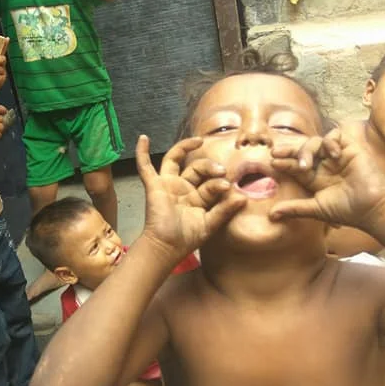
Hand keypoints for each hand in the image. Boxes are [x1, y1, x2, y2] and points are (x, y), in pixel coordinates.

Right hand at [136, 135, 245, 259]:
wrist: (167, 247)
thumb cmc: (187, 239)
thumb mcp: (210, 224)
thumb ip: (225, 210)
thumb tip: (243, 198)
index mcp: (198, 196)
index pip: (211, 182)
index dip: (220, 183)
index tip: (229, 187)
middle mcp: (183, 187)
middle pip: (197, 167)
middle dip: (210, 166)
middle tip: (221, 171)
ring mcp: (168, 185)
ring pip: (176, 159)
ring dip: (185, 147)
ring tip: (198, 141)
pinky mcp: (154, 186)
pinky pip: (145, 167)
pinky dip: (142, 153)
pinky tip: (143, 138)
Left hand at [268, 129, 384, 229]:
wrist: (372, 208)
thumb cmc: (347, 210)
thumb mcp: (316, 209)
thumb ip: (294, 208)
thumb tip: (270, 216)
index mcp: (314, 177)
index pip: (295, 166)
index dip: (284, 163)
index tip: (272, 162)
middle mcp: (323, 165)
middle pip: (302, 151)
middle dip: (289, 150)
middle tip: (276, 153)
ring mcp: (335, 156)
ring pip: (315, 142)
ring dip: (307, 150)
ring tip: (306, 165)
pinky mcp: (349, 148)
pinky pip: (335, 135)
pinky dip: (330, 141)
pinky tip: (332, 154)